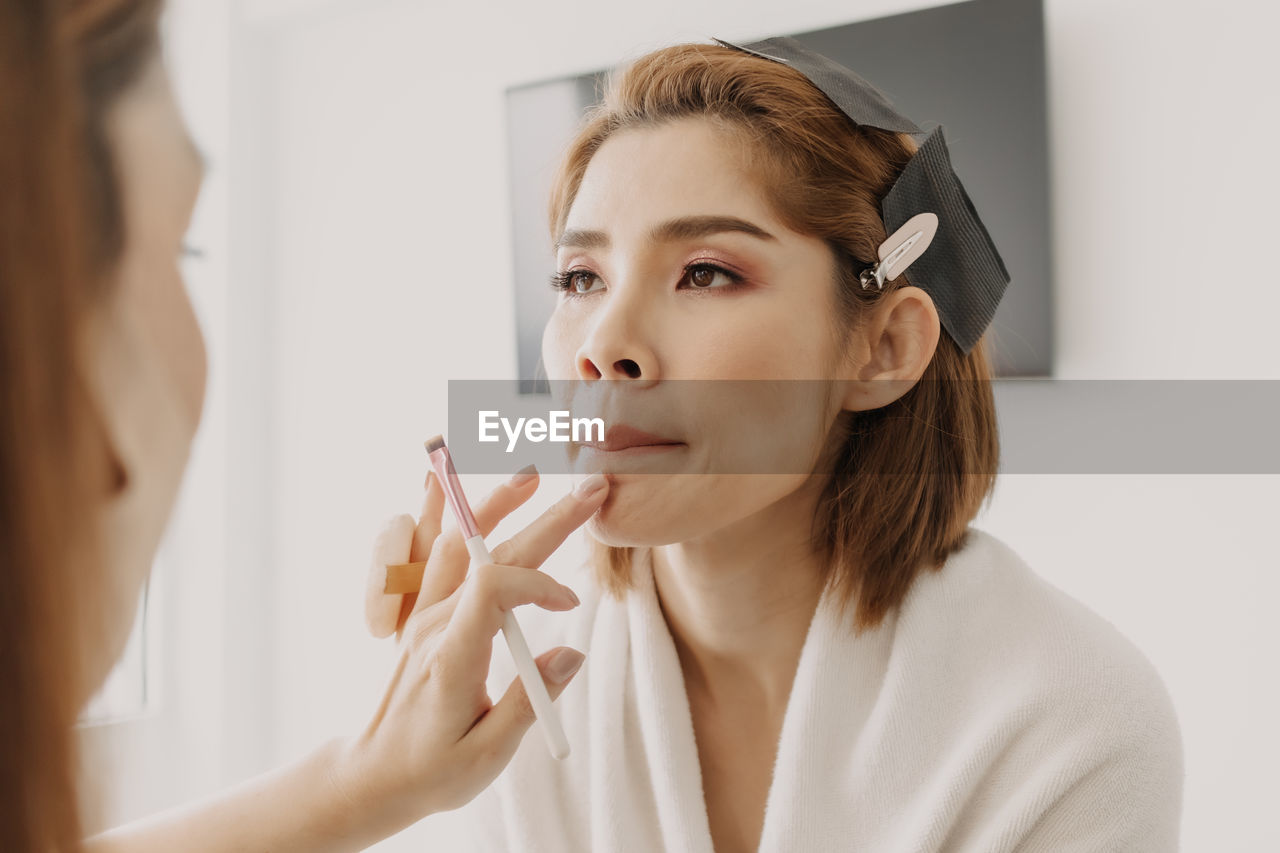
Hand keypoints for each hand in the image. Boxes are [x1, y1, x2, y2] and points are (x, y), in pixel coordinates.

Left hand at [341, 466, 609, 834]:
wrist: (374, 774)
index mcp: (451, 656)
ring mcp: (420, 616)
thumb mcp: (487, 754)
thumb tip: (572, 653)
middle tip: (592, 488)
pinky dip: (434, 514)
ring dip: (490, 504)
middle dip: (546, 519)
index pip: (494, 588)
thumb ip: (529, 701)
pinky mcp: (418, 616)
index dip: (539, 584)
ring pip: (451, 541)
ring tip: (527, 474)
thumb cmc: (432, 770)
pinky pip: (421, 553)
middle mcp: (432, 625)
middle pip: (487, 553)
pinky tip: (445, 482)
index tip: (571, 607)